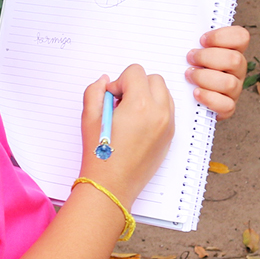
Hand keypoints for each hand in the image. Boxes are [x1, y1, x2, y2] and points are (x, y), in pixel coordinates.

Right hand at [79, 64, 173, 205]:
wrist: (112, 186)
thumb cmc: (101, 156)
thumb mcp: (89, 118)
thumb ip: (95, 91)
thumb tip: (105, 81)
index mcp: (140, 105)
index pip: (135, 72)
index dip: (119, 82)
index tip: (111, 98)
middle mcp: (159, 113)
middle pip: (153, 79)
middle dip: (136, 85)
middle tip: (120, 104)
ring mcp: (168, 125)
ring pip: (164, 93)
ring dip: (148, 95)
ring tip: (130, 114)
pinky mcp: (170, 136)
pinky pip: (168, 110)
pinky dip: (155, 109)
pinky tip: (138, 124)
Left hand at [186, 25, 249, 117]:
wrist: (181, 97)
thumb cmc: (184, 66)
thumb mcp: (186, 48)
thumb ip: (187, 36)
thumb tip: (174, 19)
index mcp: (231, 50)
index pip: (241, 37)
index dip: (222, 37)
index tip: (201, 40)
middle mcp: (237, 69)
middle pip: (235, 60)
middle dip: (208, 58)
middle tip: (189, 58)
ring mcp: (234, 90)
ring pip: (230, 83)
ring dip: (205, 78)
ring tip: (189, 76)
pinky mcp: (228, 108)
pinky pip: (226, 105)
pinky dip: (209, 98)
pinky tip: (195, 93)